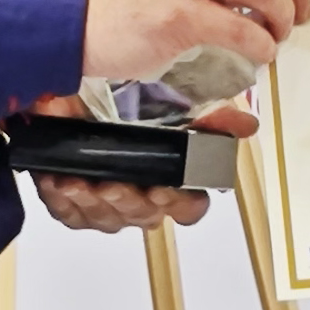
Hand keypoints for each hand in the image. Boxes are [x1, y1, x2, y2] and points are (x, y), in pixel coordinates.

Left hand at [29, 96, 259, 233]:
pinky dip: (64, 200)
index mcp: (168, 178)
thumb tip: (248, 124)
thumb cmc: (120, 103)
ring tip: (83, 181)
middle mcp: (140, 194)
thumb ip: (210, 120)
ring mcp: (105, 201)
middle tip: (116, 184)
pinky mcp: (69, 201)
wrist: (69, 90)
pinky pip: (71, 214)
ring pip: (107, 219)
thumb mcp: (169, 107)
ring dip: (94, 202)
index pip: (189, 207)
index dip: (179, 204)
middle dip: (129, 202)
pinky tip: (61, 181)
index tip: (164, 189)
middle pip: (144, 217)